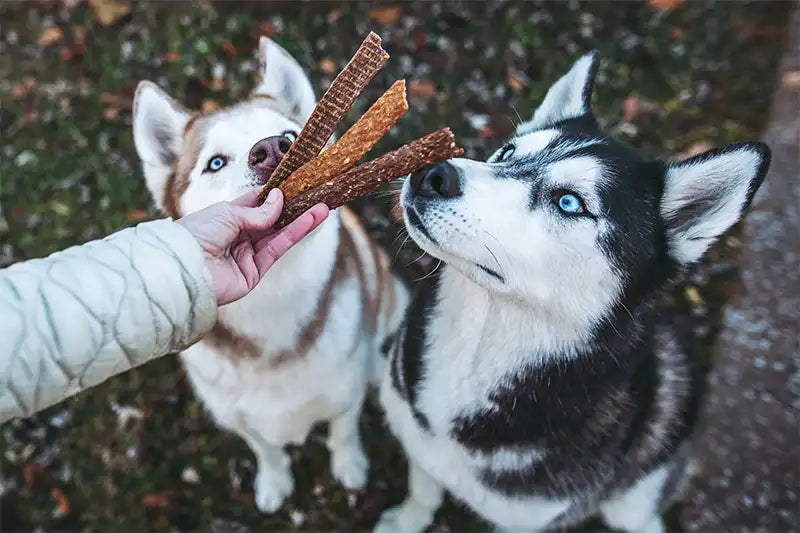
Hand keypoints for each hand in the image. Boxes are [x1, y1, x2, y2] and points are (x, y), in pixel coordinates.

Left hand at [177, 187, 328, 305]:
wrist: (184, 268)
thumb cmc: (196, 234)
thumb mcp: (228, 213)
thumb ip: (258, 211)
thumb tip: (279, 199)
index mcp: (226, 218)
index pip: (256, 204)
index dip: (275, 194)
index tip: (295, 183)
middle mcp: (238, 236)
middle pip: (272, 220)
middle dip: (294, 208)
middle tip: (316, 194)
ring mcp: (247, 255)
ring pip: (279, 234)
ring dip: (302, 221)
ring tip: (323, 208)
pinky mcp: (255, 272)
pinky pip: (278, 249)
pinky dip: (294, 234)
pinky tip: (308, 220)